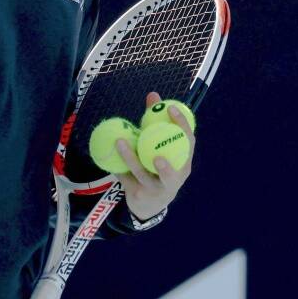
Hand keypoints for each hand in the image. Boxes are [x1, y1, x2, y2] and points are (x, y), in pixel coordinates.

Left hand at [114, 91, 194, 220]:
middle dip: (165, 166)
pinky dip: (118, 168)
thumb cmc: (160, 167)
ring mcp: (156, 189)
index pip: (188, 143)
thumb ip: (158, 122)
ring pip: (143, 176)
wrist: (152, 203)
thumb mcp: (162, 146)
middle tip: (155, 151)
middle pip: (171, 174)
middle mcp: (174, 179)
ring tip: (120, 142)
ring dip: (130, 159)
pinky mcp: (139, 195)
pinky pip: (126, 179)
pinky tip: (109, 158)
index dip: (182, 125)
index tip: (171, 108)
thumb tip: (153, 95)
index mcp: (184, 164)